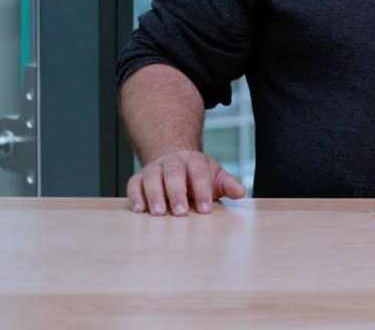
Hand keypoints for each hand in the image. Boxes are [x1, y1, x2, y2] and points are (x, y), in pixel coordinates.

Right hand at [126, 149, 245, 215]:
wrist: (176, 161)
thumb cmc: (198, 175)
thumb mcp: (215, 177)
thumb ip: (227, 185)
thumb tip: (240, 192)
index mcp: (194, 161)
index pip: (199, 173)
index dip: (202, 190)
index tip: (205, 209)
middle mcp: (173, 162)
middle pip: (173, 174)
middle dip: (176, 193)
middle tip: (181, 212)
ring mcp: (155, 168)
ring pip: (152, 177)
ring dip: (154, 195)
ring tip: (159, 213)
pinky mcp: (140, 177)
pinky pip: (134, 183)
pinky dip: (135, 195)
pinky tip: (139, 209)